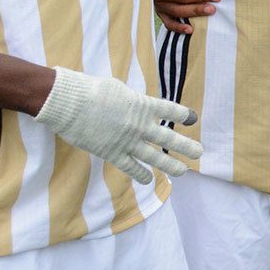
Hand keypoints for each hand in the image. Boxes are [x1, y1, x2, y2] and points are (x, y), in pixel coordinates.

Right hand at [34, 66, 201, 183]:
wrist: (70, 103)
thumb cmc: (91, 90)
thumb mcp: (119, 90)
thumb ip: (132, 101)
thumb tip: (137, 106)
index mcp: (143, 105)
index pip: (169, 111)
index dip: (182, 114)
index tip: (192, 118)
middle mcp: (139, 125)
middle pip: (168, 139)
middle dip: (185, 146)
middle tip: (199, 151)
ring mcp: (127, 141)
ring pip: (154, 158)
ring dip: (170, 165)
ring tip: (183, 171)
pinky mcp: (112, 153)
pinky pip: (130, 166)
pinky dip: (140, 174)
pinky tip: (149, 180)